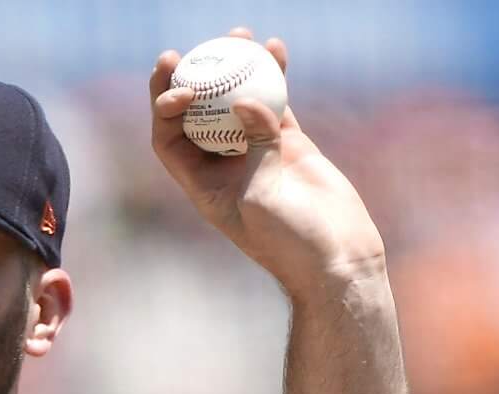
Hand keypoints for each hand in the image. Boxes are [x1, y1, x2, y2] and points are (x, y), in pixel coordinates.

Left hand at [149, 30, 385, 294]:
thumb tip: (247, 100)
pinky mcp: (288, 143)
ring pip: (235, 100)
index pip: (169, 139)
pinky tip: (275, 47)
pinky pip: (275, 101)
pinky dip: (273, 75)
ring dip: (233, 67)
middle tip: (185, 51)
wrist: (333, 255)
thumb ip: (253, 149)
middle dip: (186, 79)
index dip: (164, 109)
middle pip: (194, 114)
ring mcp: (255, 151)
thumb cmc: (288, 240)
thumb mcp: (261, 196)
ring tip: (237, 34)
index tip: (181, 86)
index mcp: (202, 185)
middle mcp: (222, 166)